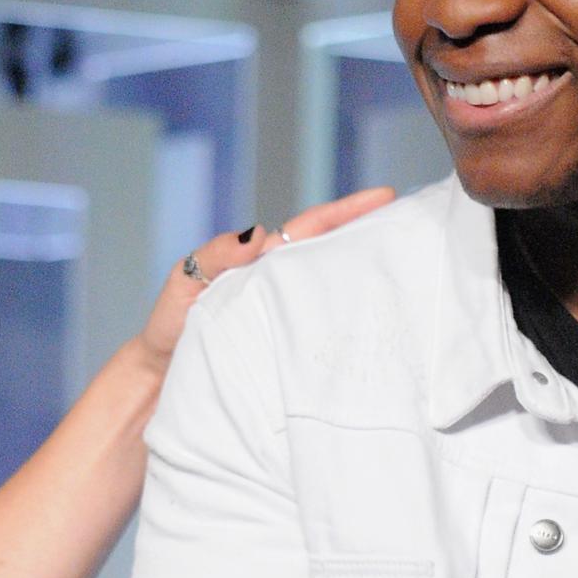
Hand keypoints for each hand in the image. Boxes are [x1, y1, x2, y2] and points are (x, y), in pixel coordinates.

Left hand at [132, 187, 394, 367]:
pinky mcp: (293, 361)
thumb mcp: (184, 282)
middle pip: (335, 258)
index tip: (385, 196)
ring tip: (411, 274)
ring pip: (337, 296)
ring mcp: (292, 324)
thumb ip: (216, 255)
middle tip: (416, 230)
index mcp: (263, 264)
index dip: (346, 213)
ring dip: (370, 285)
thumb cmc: (171, 328)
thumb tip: (260, 231)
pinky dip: (351, 333)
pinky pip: (327, 341)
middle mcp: (284, 291)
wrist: (161, 382)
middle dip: (374, 240)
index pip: (310, 230)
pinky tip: (378, 334)